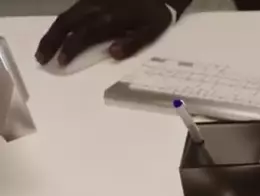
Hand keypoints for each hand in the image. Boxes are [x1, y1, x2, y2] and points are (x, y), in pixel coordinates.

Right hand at [35, 0, 171, 66]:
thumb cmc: (157, 14)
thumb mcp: (153, 31)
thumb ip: (133, 43)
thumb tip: (112, 54)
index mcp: (110, 19)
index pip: (83, 35)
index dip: (70, 49)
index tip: (60, 63)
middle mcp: (96, 8)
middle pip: (66, 23)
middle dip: (51, 41)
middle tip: (40, 58)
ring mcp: (92, 1)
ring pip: (66, 16)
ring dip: (52, 33)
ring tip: (43, 50)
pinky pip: (71, 10)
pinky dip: (61, 24)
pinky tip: (57, 35)